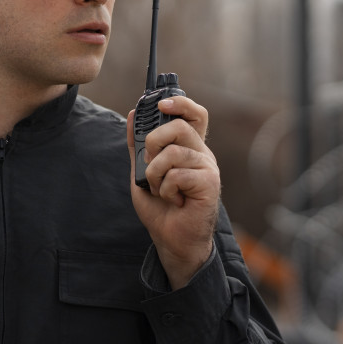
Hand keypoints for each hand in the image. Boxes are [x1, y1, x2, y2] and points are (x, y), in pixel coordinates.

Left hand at [126, 96, 220, 288]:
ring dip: (155, 174)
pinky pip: (178, 175)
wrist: (171, 239)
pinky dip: (165, 190)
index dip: (180, 103)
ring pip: (174, 153)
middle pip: (179, 127)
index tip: (160, 105)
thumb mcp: (141, 172)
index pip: (194, 114)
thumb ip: (137, 145)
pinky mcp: (209, 184)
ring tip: (160, 190)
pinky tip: (173, 200)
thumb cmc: (160, 207)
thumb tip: (133, 114)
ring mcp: (208, 168)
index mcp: (189, 148)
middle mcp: (201, 154)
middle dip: (153, 142)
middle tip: (150, 164)